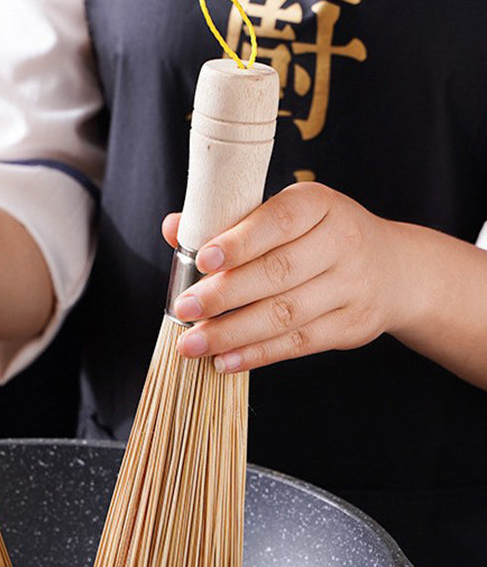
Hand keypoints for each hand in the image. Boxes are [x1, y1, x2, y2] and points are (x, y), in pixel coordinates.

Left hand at [162, 182, 412, 371]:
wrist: (392, 269)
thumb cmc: (316, 238)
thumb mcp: (283, 218)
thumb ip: (228, 223)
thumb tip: (173, 228)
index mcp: (319, 205)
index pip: (278, 221)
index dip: (239, 242)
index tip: (202, 260)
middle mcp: (342, 241)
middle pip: (277, 273)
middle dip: (224, 295)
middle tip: (184, 310)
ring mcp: (352, 286)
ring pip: (286, 314)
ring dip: (234, 332)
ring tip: (194, 344)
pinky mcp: (352, 325)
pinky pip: (299, 343)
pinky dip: (258, 354)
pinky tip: (225, 361)